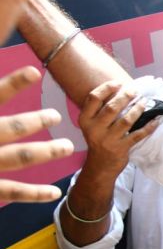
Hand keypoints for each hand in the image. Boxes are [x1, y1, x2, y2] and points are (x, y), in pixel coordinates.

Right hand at [0, 65, 72, 201]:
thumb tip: (9, 55)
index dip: (12, 84)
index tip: (34, 72)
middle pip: (9, 128)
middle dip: (35, 121)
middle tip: (57, 116)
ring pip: (18, 157)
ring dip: (45, 151)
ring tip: (67, 146)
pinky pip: (11, 191)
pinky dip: (34, 193)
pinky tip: (55, 191)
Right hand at [79, 81, 156, 178]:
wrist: (100, 165)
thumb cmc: (99, 139)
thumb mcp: (93, 124)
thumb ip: (101, 109)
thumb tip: (121, 89)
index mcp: (85, 120)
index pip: (93, 98)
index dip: (107, 88)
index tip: (119, 83)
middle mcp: (94, 129)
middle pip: (111, 108)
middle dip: (125, 96)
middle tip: (135, 90)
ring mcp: (108, 140)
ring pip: (126, 120)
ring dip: (138, 109)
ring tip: (145, 101)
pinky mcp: (121, 148)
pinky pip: (137, 135)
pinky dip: (148, 127)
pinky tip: (156, 121)